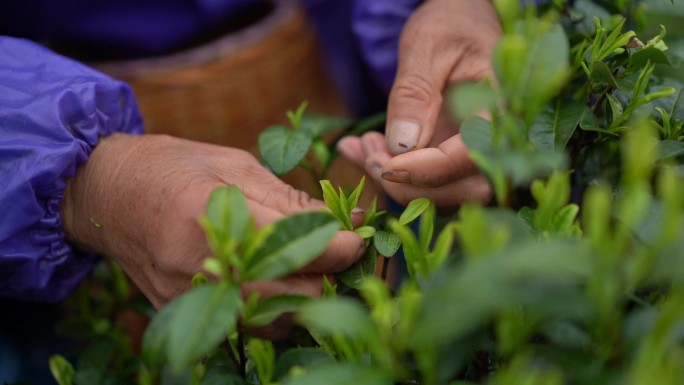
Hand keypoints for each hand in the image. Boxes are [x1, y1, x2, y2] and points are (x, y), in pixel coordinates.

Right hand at [61, 134, 363, 312]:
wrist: (107, 193)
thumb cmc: (173, 167)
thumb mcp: (235, 165)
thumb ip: (290, 199)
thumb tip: (344, 223)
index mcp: (215, 215)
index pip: (302, 249)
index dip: (344, 248)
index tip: (356, 238)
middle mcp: (204, 264)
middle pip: (297, 296)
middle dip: (329, 277)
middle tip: (335, 253)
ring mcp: (192, 295)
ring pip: (277, 321)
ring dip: (303, 298)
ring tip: (308, 267)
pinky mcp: (183, 311)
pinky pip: (247, 327)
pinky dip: (273, 309)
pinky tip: (276, 281)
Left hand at [338, 0, 499, 207]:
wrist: (459, 19)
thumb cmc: (450, 24)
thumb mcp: (426, 47)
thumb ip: (415, 94)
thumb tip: (402, 145)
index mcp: (498, 110)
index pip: (469, 159)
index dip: (425, 170)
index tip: (383, 161)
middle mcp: (491, 140)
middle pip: (459, 190)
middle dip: (407, 184)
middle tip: (367, 151)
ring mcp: (471, 152)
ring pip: (440, 195)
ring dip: (393, 183)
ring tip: (359, 147)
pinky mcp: (449, 156)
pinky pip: (424, 182)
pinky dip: (388, 175)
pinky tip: (359, 150)